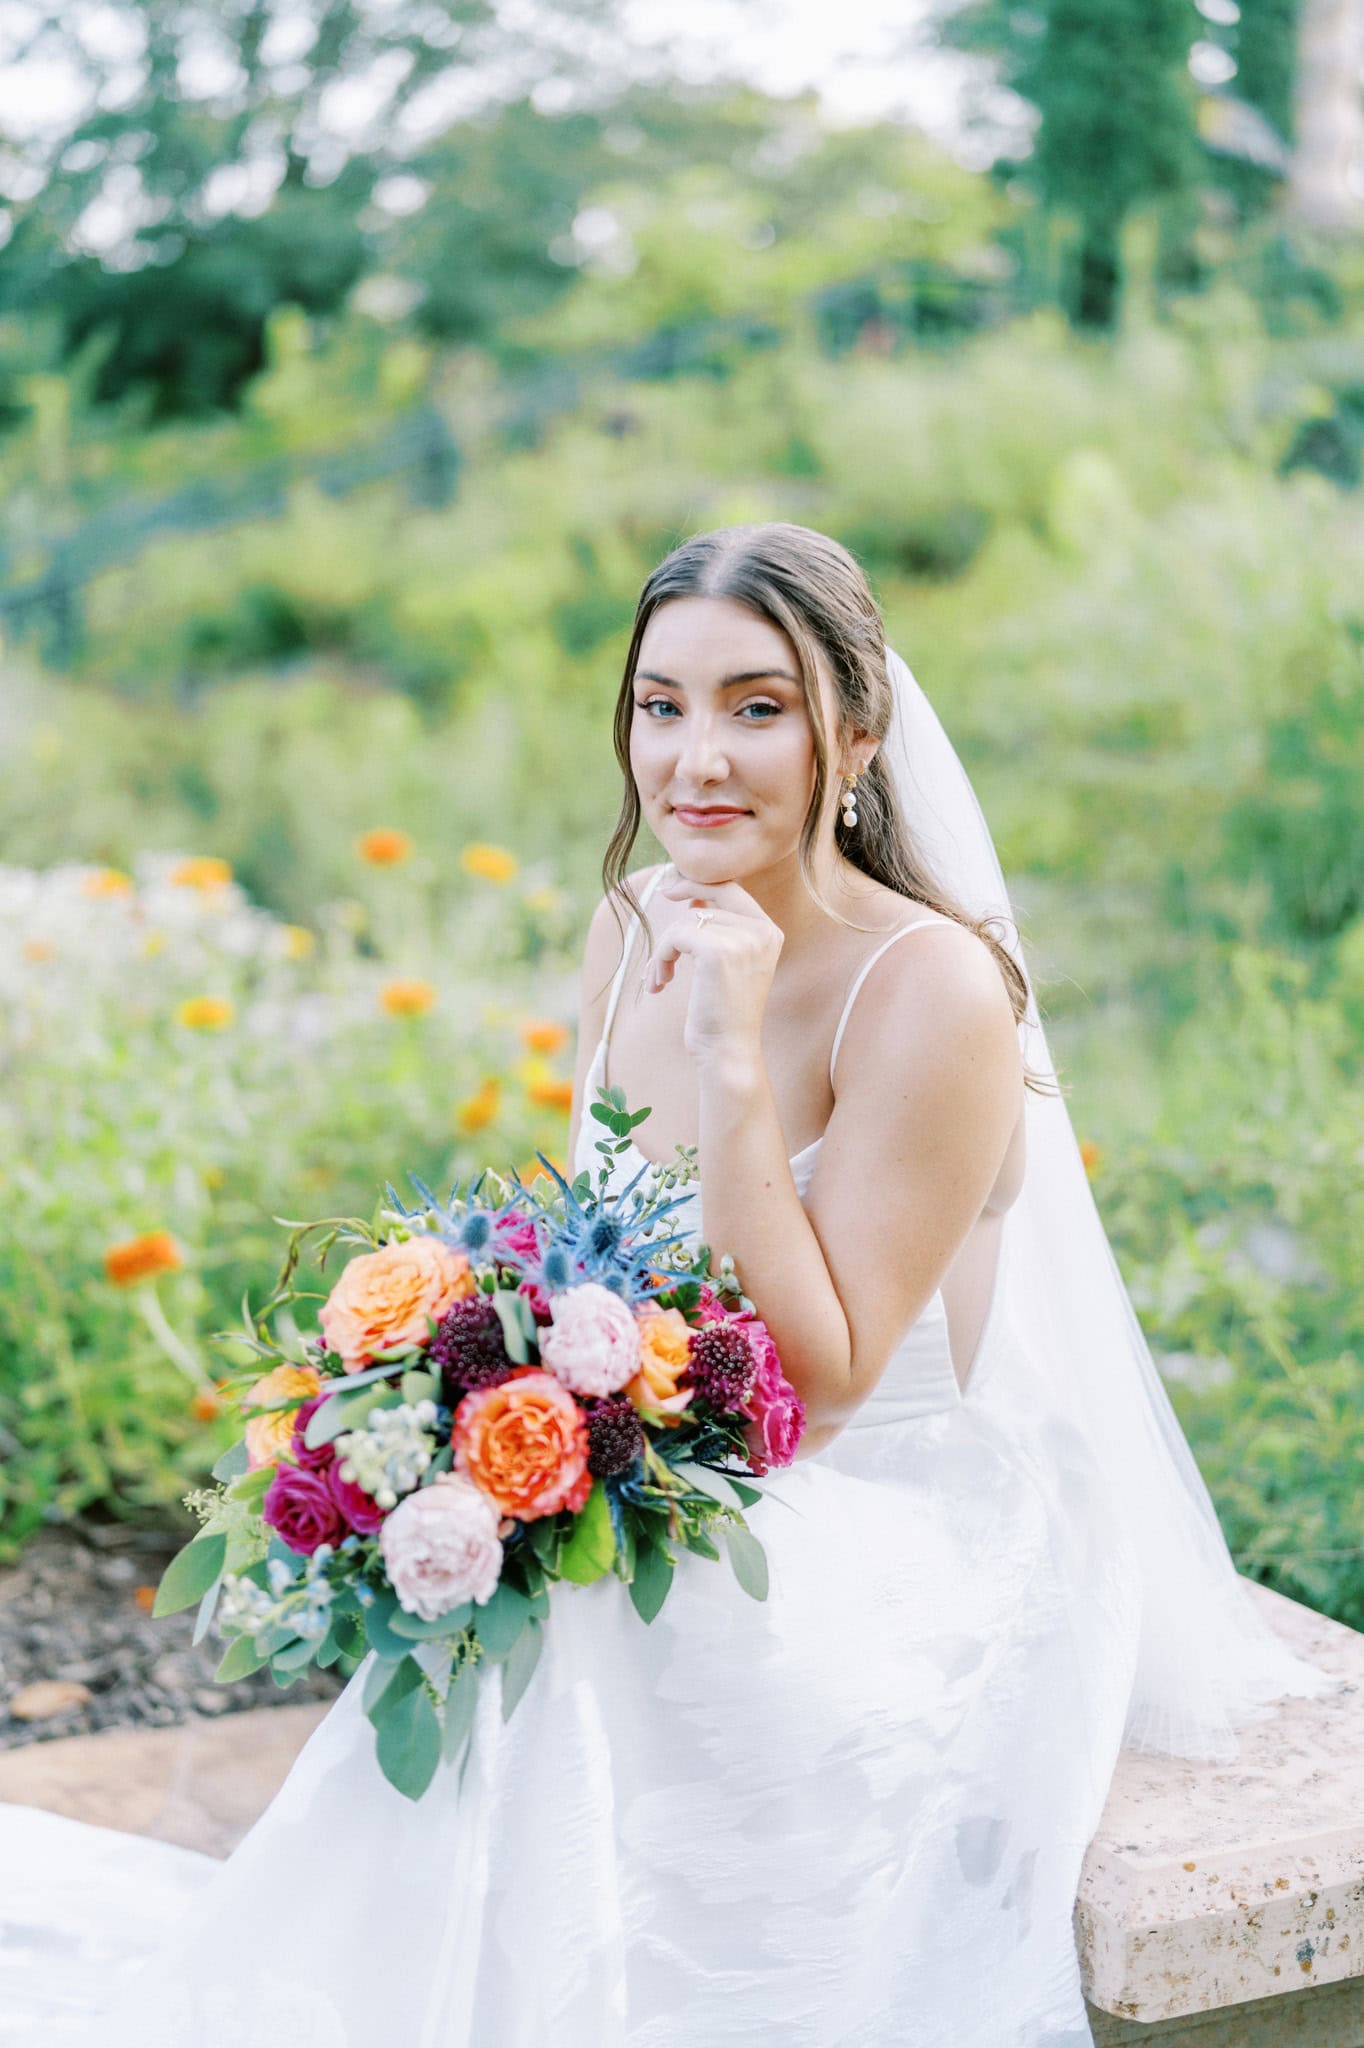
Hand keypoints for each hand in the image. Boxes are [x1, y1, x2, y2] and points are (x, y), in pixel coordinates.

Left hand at [646, 871, 783, 1066]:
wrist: (727, 1051)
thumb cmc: (722, 1013)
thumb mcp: (727, 963)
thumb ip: (720, 928)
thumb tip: (692, 894)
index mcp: (769, 932)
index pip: (733, 889)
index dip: (701, 881)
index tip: (675, 887)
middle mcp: (762, 932)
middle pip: (710, 896)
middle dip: (682, 891)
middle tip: (662, 893)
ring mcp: (743, 940)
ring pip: (688, 919)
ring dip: (666, 947)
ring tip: (661, 978)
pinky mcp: (717, 951)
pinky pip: (676, 936)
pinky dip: (661, 956)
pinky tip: (661, 982)